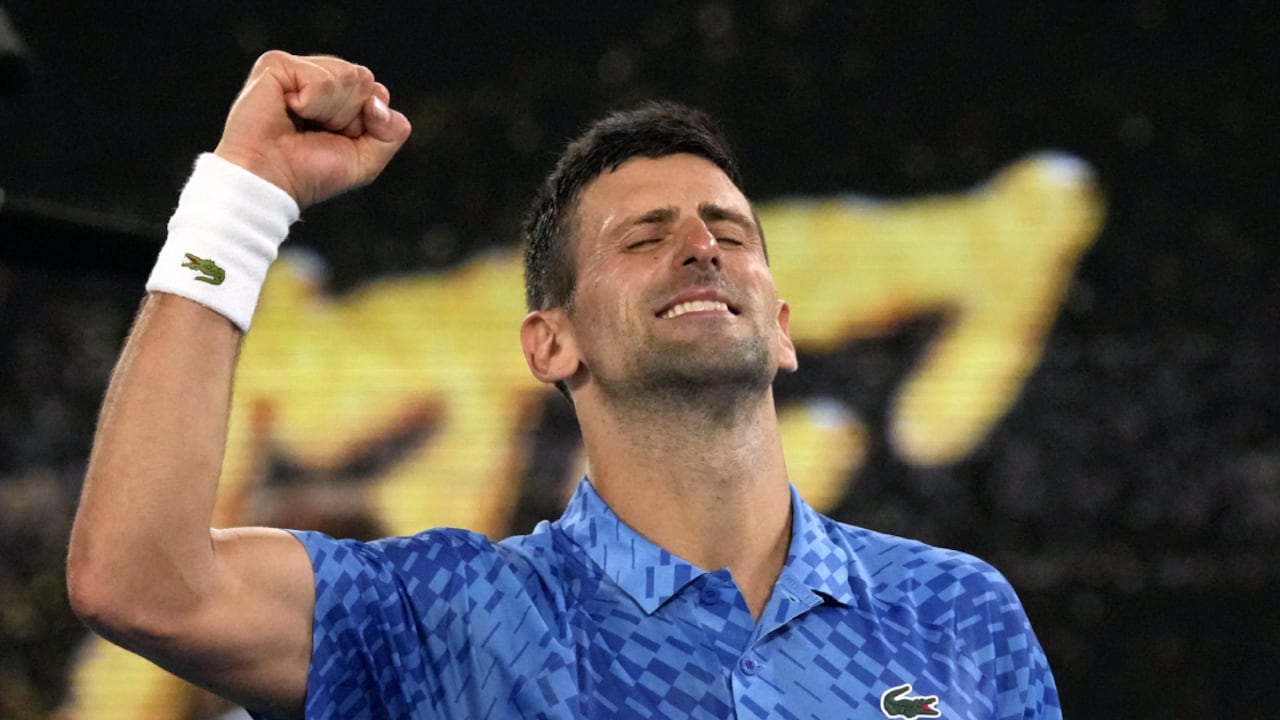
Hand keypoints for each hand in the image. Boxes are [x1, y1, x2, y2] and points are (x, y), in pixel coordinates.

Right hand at [213, 51, 411, 207]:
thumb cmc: (310, 173)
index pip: (376, 91)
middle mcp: (318, 77)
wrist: (271, 181)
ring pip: (347, 76)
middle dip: (349, 115)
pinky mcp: (276, 64)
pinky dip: (312, 104)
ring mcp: (296, 69)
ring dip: (330, 112)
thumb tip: (378, 99)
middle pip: (364, 79)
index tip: (338, 139)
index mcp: (338, 95)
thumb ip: (392, 132)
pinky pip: (321, 79)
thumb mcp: (366, 160)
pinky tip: (288, 111)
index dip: (366, 122)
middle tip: (317, 132)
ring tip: (301, 124)